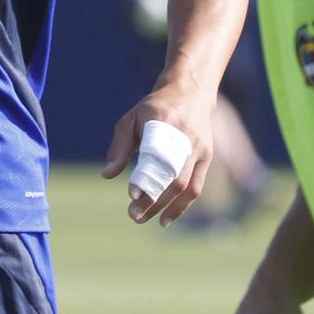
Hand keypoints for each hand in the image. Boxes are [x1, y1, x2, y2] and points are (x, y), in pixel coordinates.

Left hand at [100, 89, 212, 225]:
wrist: (190, 94)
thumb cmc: (154, 109)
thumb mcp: (132, 119)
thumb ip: (120, 146)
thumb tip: (107, 174)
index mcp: (163, 121)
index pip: (154, 155)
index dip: (145, 177)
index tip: (132, 195)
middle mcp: (184, 136)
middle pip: (171, 176)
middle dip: (152, 199)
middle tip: (133, 215)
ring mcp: (198, 148)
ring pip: (185, 186)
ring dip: (166, 208)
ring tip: (144, 219)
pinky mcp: (206, 157)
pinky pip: (196, 188)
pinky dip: (182, 207)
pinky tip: (165, 219)